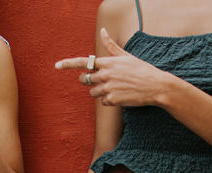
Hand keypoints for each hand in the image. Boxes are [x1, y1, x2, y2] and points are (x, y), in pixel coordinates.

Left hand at [54, 28, 173, 107]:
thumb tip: (102, 31)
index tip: (56, 65)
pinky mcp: (112, 100)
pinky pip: (102, 101)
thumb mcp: (126, 55)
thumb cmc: (141, 69)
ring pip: (93, 92)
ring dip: (99, 91)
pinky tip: (120, 95)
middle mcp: (105, 75)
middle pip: (86, 80)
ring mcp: (107, 88)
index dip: (68, 64)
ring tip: (115, 88)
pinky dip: (109, 99)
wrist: (155, 86)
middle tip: (98, 80)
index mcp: (107, 62)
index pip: (83, 62)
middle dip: (88, 80)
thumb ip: (111, 46)